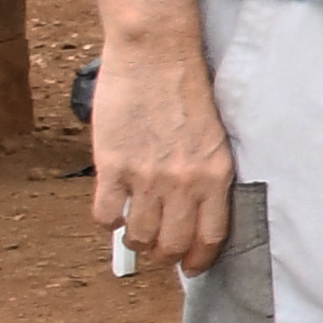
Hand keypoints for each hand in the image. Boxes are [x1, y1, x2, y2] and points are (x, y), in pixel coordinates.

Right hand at [90, 29, 234, 273]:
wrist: (157, 54)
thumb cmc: (186, 90)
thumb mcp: (214, 137)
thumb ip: (205, 174)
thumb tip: (193, 209)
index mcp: (216, 176)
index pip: (211, 236)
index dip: (199, 259)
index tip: (191, 268)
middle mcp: (184, 183)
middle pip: (173, 245)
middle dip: (165, 256)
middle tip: (157, 251)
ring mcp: (147, 177)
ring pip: (139, 237)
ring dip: (135, 241)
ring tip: (134, 231)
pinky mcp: (113, 166)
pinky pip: (106, 215)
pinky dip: (108, 221)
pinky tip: (112, 209)